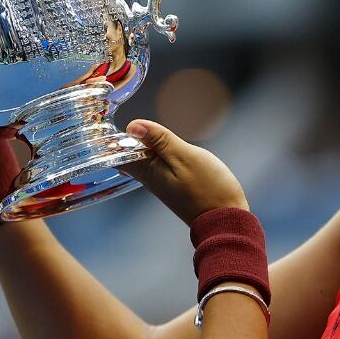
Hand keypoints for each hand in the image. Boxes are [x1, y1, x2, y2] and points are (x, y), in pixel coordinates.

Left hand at [119, 120, 248, 225]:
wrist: (226, 219)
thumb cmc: (209, 188)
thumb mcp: (185, 156)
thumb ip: (160, 140)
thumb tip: (132, 126)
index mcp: (146, 170)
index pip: (116, 152)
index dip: (113, 135)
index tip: (114, 119)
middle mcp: (149, 178)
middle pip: (130, 153)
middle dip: (131, 136)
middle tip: (135, 120)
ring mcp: (161, 183)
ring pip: (146, 157)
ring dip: (149, 142)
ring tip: (157, 130)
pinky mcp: (172, 185)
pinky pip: (159, 163)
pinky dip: (162, 151)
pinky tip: (170, 145)